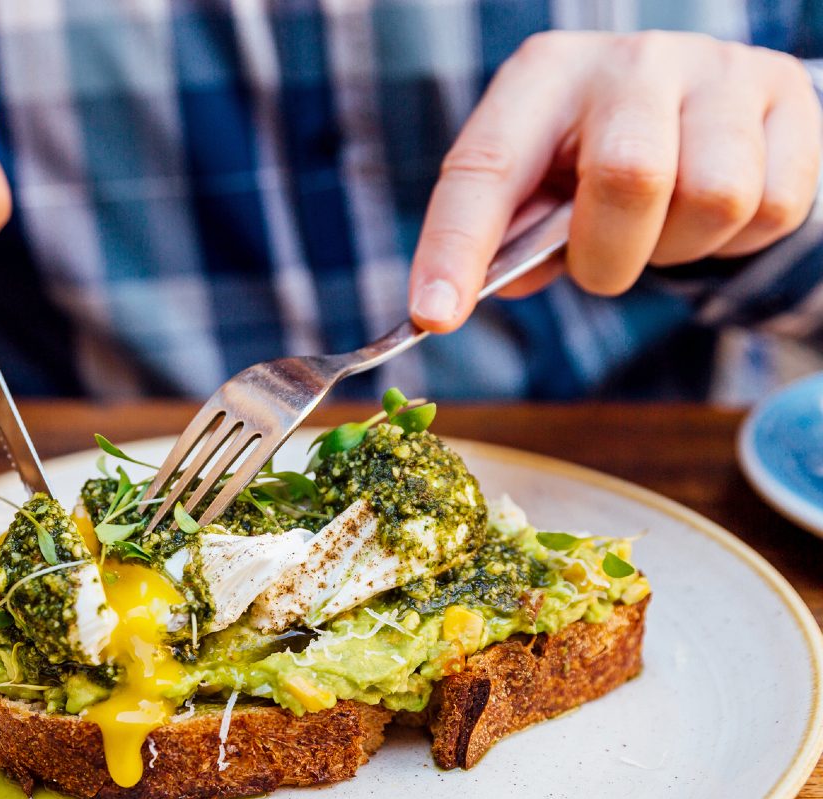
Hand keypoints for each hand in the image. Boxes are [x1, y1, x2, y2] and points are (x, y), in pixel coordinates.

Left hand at [409, 31, 821, 329]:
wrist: (694, 102)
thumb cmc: (591, 160)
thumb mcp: (535, 191)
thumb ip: (504, 244)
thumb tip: (462, 298)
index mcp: (541, 80)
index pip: (486, 169)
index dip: (456, 248)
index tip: (434, 315)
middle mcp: (629, 60)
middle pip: (630, 175)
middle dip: (608, 257)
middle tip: (600, 259)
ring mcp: (716, 69)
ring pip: (714, 197)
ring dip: (678, 249)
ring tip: (660, 227)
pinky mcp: (786, 95)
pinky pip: (774, 207)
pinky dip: (737, 240)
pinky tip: (711, 213)